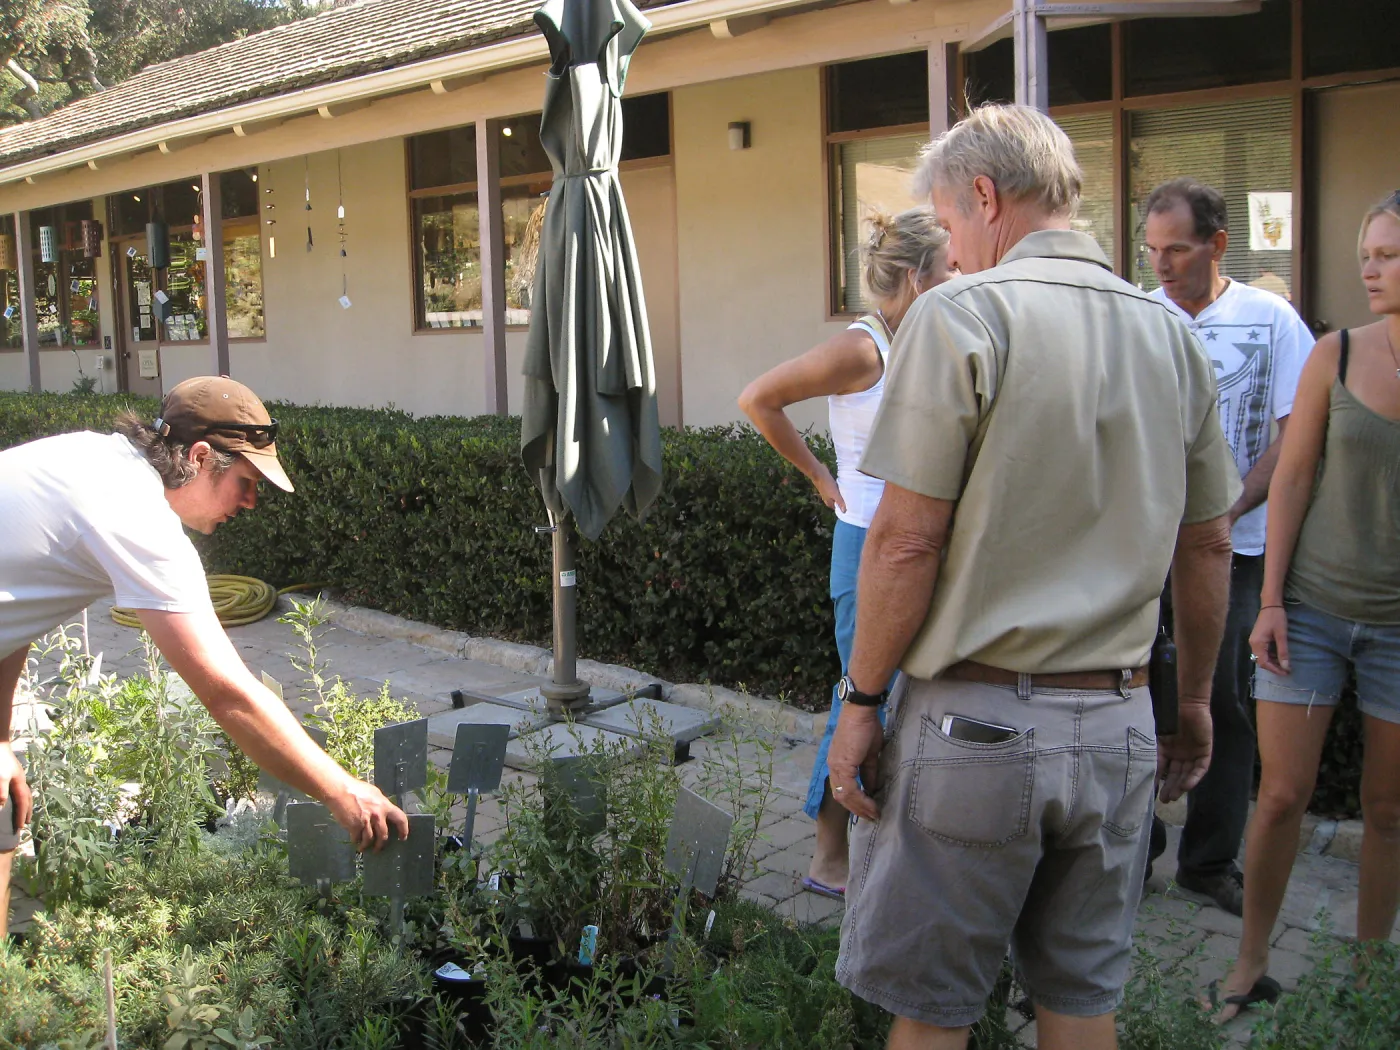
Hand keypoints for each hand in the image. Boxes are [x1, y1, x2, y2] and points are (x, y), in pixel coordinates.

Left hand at [0, 741, 32, 833]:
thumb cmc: (0, 761)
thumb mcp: (0, 777)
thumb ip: (1, 791)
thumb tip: (1, 806)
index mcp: (19, 782)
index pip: (22, 802)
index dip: (21, 815)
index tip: (20, 827)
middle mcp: (21, 780)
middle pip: (27, 798)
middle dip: (26, 811)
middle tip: (25, 823)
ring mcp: (18, 776)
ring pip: (25, 793)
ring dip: (25, 804)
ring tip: (24, 812)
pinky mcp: (13, 773)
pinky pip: (20, 789)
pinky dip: (20, 797)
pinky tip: (15, 797)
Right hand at [326, 777, 409, 851]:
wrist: (339, 790)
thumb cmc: (356, 789)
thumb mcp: (374, 793)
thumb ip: (380, 804)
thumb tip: (383, 811)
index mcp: (385, 805)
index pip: (400, 819)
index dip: (403, 830)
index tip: (403, 837)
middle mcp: (378, 815)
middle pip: (384, 835)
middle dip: (381, 844)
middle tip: (378, 849)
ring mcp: (366, 822)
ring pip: (369, 839)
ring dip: (366, 845)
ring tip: (363, 847)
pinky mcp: (354, 827)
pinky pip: (357, 838)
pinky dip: (356, 841)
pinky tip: (355, 841)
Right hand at [813, 467, 846, 512]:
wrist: (818, 472)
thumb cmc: (826, 484)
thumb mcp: (834, 494)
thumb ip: (839, 502)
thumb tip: (844, 512)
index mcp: (828, 501)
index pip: (835, 507)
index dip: (841, 508)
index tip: (848, 508)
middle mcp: (827, 497)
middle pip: (835, 501)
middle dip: (841, 502)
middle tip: (850, 501)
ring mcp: (827, 490)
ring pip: (835, 495)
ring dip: (840, 495)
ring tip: (849, 494)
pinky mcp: (828, 484)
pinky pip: (835, 488)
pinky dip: (839, 488)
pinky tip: (843, 486)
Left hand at [828, 704, 882, 820]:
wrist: (861, 712)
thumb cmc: (866, 727)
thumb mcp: (869, 754)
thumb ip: (868, 771)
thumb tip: (872, 787)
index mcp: (837, 763)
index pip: (842, 789)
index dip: (854, 802)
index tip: (868, 810)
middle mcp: (833, 766)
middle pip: (841, 796)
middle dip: (857, 809)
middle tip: (871, 817)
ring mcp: (836, 766)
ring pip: (844, 795)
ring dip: (860, 807)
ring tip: (874, 814)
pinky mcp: (842, 765)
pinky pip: (850, 789)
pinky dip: (861, 799)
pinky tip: (871, 804)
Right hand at [1157, 701, 1211, 802]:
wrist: (1186, 701)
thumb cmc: (1167, 713)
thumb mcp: (1154, 733)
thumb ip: (1150, 748)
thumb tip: (1135, 763)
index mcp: (1165, 747)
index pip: (1161, 768)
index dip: (1157, 780)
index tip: (1151, 792)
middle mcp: (1179, 752)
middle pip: (1175, 774)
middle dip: (1170, 787)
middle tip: (1164, 800)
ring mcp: (1192, 752)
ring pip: (1186, 773)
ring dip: (1180, 785)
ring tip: (1174, 797)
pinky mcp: (1204, 751)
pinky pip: (1200, 768)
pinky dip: (1194, 777)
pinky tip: (1186, 786)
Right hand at [1250, 606, 1289, 674]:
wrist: (1270, 605)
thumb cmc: (1276, 618)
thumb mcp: (1281, 635)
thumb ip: (1283, 652)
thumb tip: (1286, 666)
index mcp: (1257, 644)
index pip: (1264, 662)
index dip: (1274, 669)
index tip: (1286, 672)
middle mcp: (1253, 644)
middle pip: (1261, 661)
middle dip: (1273, 667)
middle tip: (1286, 670)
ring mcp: (1254, 641)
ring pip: (1261, 657)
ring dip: (1272, 662)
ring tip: (1284, 664)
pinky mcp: (1257, 638)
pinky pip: (1262, 651)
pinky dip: (1270, 656)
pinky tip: (1278, 655)